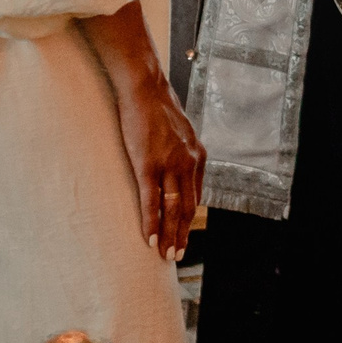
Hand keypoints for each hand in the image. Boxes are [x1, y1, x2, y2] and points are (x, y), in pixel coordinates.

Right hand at [113, 75, 206, 259]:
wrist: (144, 87)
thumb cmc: (156, 107)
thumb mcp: (179, 131)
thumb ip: (182, 151)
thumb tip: (178, 168)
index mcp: (197, 156)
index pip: (196, 196)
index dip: (189, 219)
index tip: (183, 235)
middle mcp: (189, 162)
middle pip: (188, 208)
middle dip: (182, 234)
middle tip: (177, 255)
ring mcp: (169, 164)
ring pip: (172, 209)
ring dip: (169, 235)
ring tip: (165, 254)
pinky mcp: (148, 164)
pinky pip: (152, 201)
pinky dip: (152, 223)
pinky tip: (149, 239)